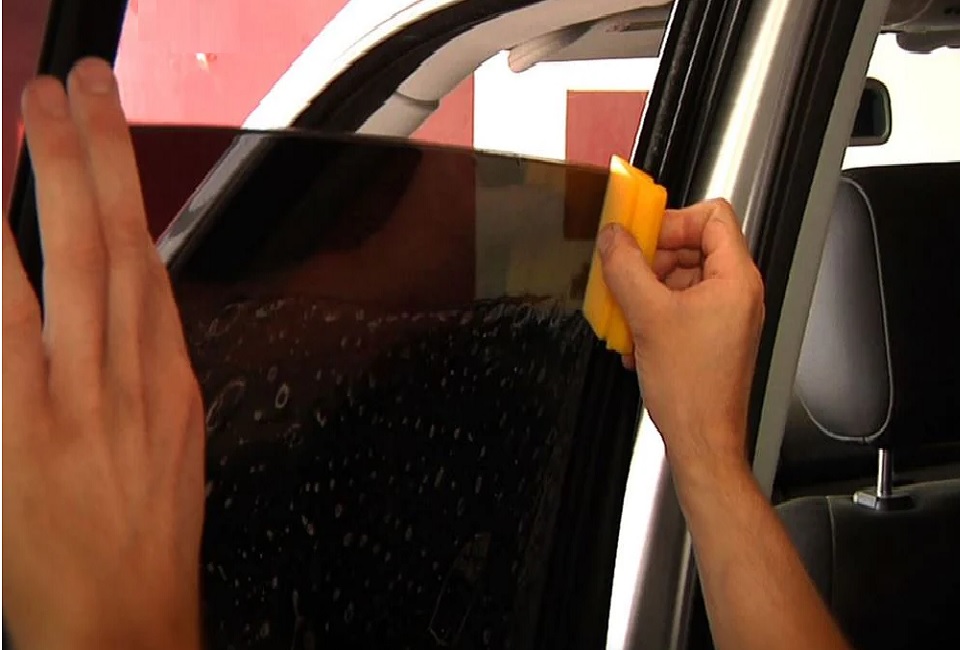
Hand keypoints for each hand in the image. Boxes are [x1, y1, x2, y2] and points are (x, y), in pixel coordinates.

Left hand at [2, 59, 203, 647]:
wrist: (128, 628)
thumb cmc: (144, 554)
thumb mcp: (164, 462)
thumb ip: (141, 391)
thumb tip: (116, 339)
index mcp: (170, 386)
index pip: (150, 272)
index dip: (132, 197)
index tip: (115, 142)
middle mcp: (137, 377)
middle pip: (125, 245)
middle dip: (108, 155)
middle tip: (91, 83)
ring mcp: (88, 397)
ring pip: (84, 264)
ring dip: (67, 177)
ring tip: (48, 108)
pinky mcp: (33, 429)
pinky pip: (14, 328)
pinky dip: (4, 261)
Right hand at [597, 199, 763, 486]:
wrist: (702, 440)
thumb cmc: (693, 391)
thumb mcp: (647, 316)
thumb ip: (626, 267)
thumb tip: (613, 236)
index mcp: (735, 279)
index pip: (712, 216)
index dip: (673, 220)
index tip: (640, 233)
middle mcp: (737, 292)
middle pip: (693, 245)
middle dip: (653, 258)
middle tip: (624, 271)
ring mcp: (726, 314)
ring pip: (681, 277)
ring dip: (647, 288)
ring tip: (626, 310)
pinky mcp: (711, 334)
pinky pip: (679, 304)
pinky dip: (653, 311)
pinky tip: (635, 335)